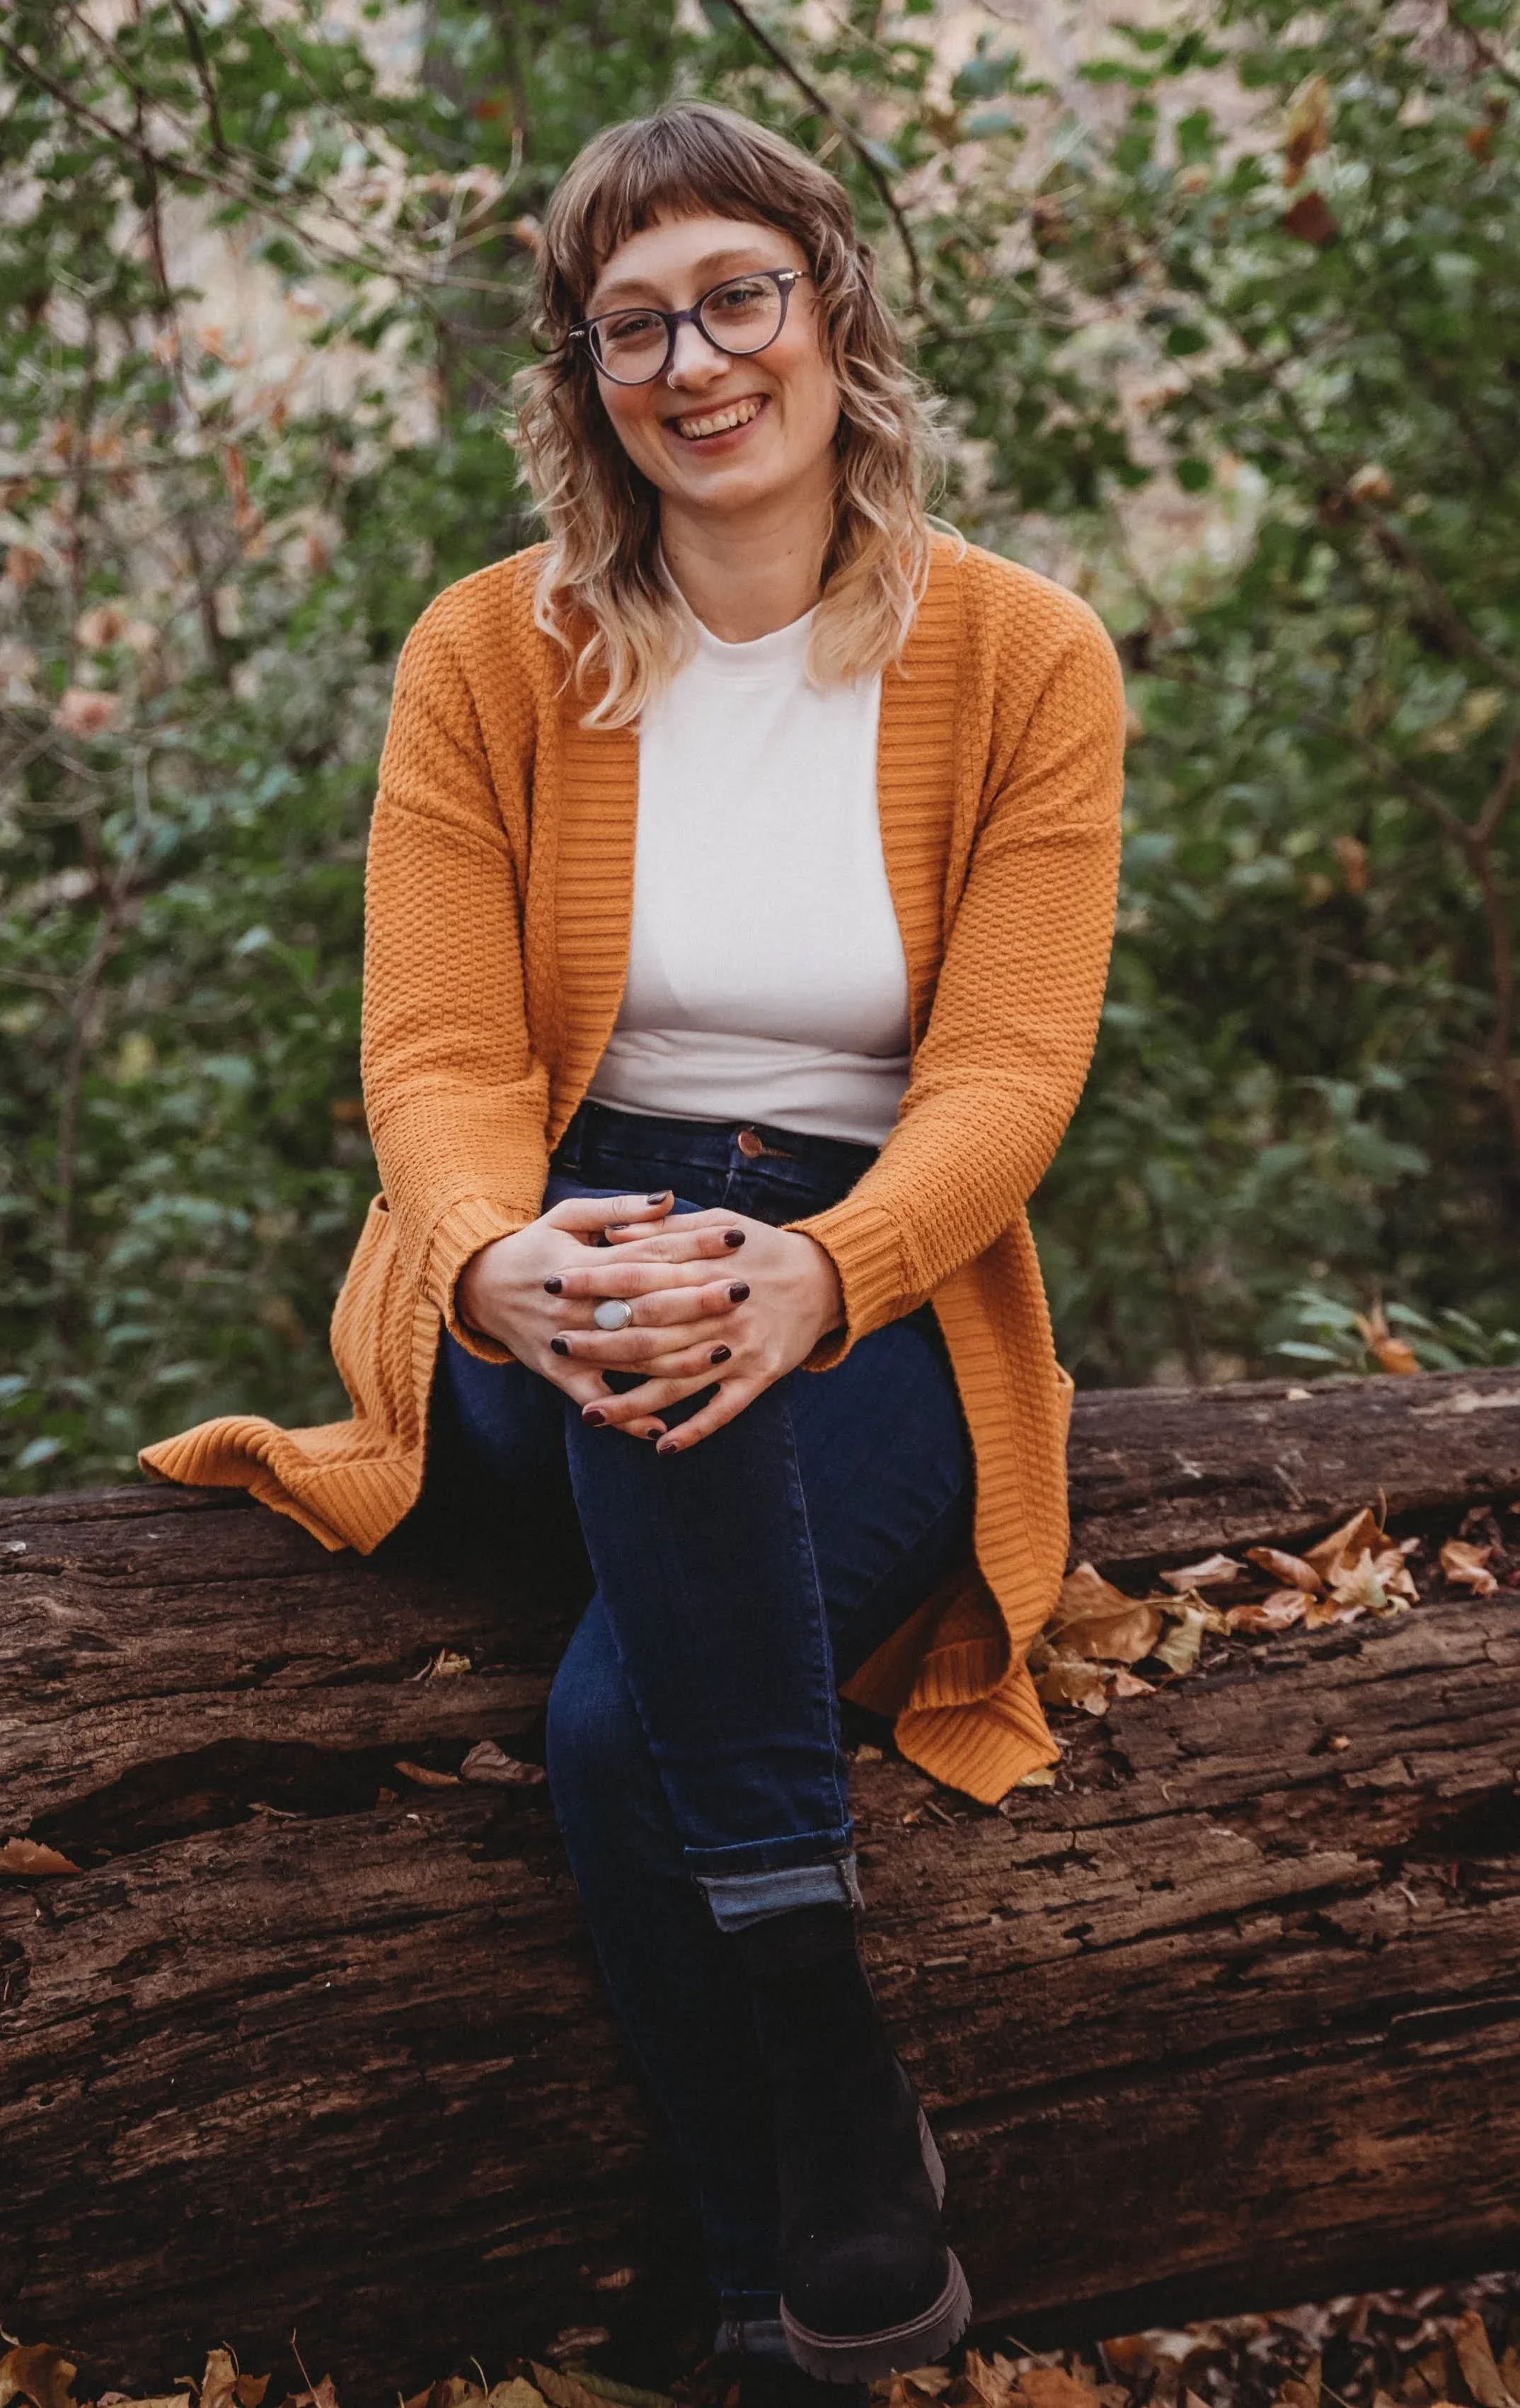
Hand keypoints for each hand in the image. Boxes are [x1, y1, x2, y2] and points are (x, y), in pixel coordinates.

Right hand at [456, 1191, 755, 1441]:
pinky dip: (624, 1417)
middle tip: (743, 1291)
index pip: (648, 1253)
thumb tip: (670, 1198)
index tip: (735, 1238)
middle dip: (696, 1299)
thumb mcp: (568, 1216)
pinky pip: (594, 1400)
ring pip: (629, 1355)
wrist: (477, 1288)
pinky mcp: (558, 1374)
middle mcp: (578, 1304)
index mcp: (583, 1261)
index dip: (693, 1245)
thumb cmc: (533, 1246)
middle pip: (645, 1304)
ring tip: (725, 1352)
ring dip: (677, 1357)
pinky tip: (661, 1429)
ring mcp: (569, 1342)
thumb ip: (620, 1210)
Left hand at [550, 1208, 844, 1453]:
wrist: (829, 1278)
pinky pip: (723, 1410)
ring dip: (632, 1401)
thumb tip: (610, 1233)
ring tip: (589, 1414)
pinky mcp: (761, 1375)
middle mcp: (721, 1310)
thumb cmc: (763, 1247)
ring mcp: (741, 1347)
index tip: (556, 1285)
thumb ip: (665, 1231)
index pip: (639, 1275)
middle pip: (649, 1330)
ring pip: (677, 1380)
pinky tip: (660, 1445)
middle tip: (557, 1345)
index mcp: (706, 1268)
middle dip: (600, 1341)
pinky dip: (694, 1430)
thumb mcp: (718, 1223)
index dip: (595, 1280)